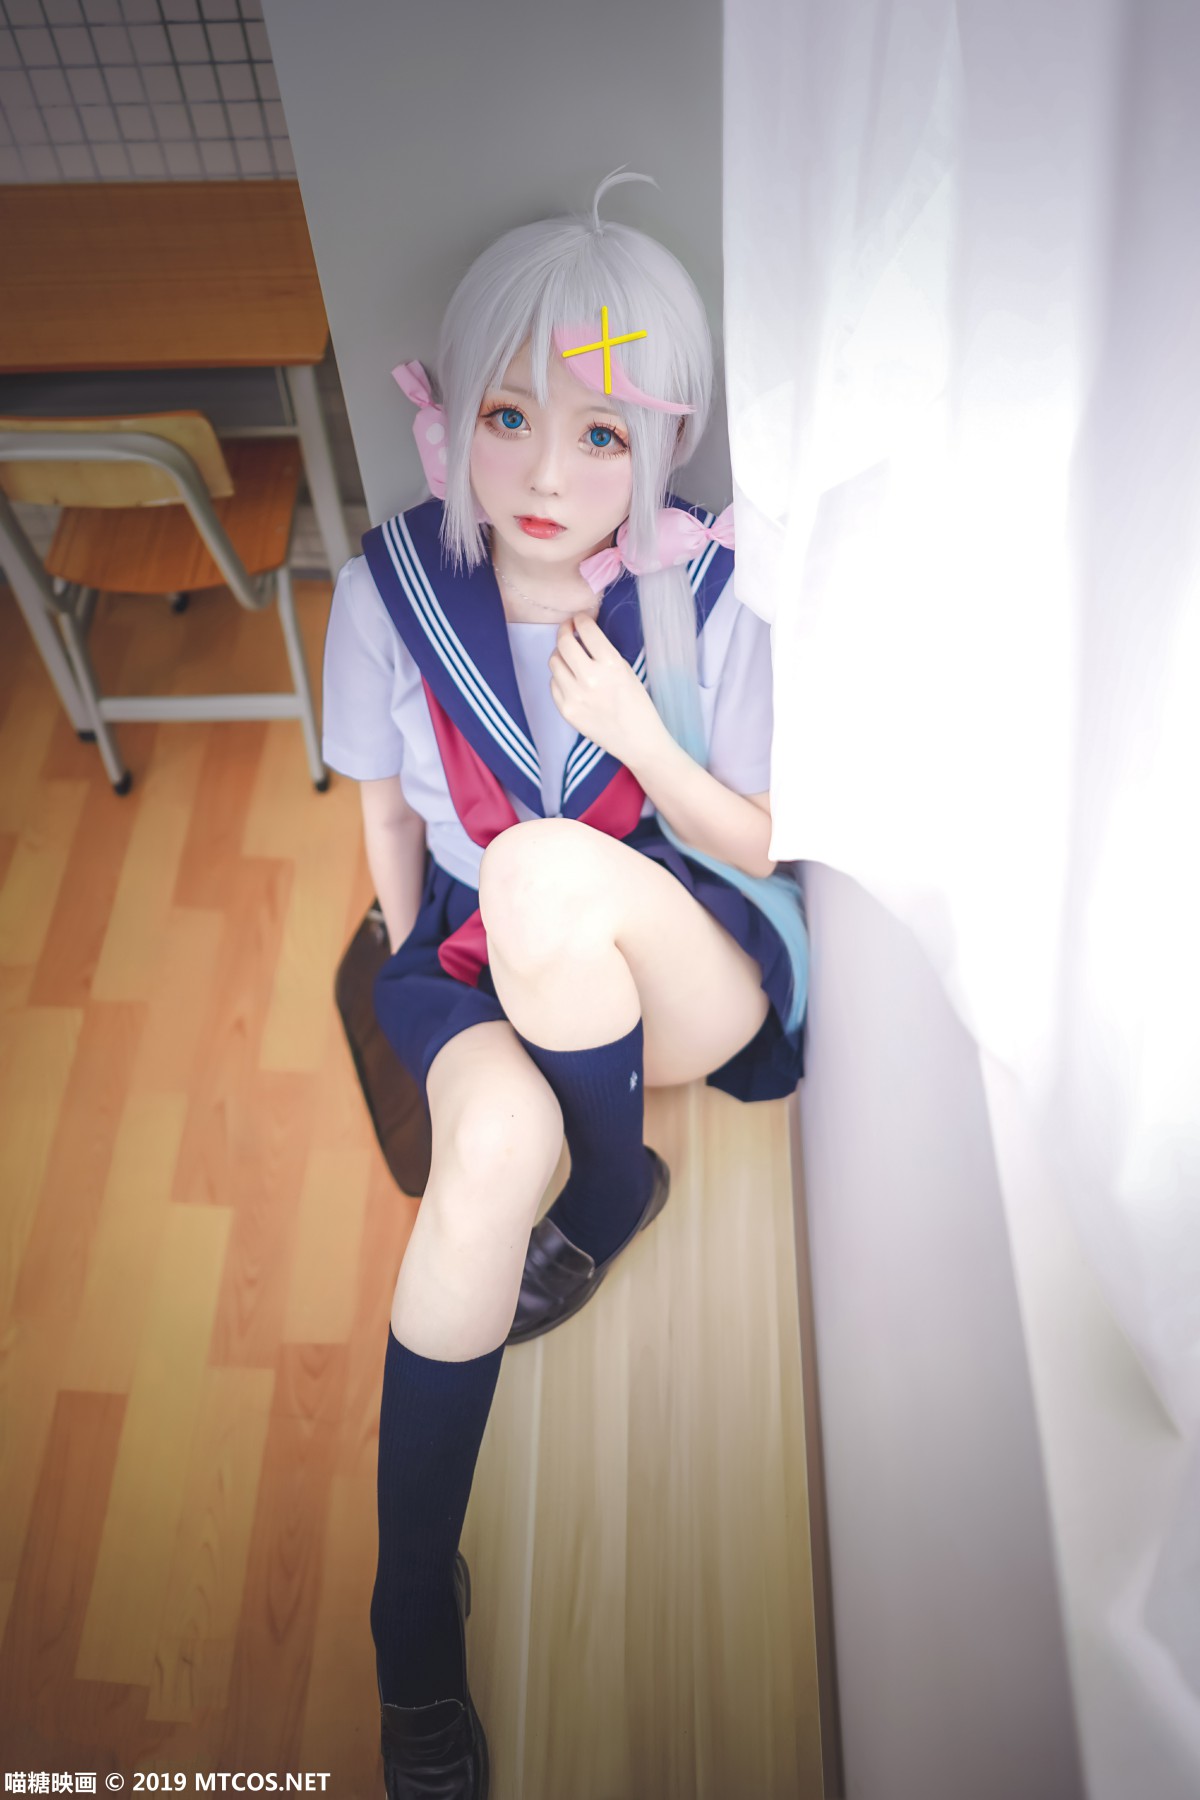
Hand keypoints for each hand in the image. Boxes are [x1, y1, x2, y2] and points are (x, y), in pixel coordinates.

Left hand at [548, 614, 665, 768]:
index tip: (579, 618)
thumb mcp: (627, 671)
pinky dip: (560, 677)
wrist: (638, 741)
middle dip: (565, 630)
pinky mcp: (567, 710)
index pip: (586, 630)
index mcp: (611, 664)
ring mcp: (575, 696)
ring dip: (561, 654)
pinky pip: (553, 684)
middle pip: (564, 643)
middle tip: (568, 629)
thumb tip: (583, 635)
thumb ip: (603, 653)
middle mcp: (590, 678)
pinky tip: (570, 678)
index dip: (580, 619)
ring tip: (570, 656)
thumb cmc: (637, 704)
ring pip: (554, 662)